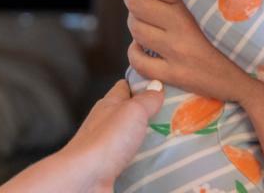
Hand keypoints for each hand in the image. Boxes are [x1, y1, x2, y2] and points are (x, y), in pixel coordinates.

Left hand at [0, 79, 163, 192]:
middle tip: (177, 117)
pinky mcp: (110, 167)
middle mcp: (107, 123)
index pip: (126, 86)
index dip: (143, 84)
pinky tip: (159, 160)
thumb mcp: (132, 111)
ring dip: (150, 139)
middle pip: (131, 113)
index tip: (165, 87)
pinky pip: (131, 159)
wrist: (85, 178)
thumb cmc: (106, 140)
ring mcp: (107, 146)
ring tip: (173, 139)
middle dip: (152, 115)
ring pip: (133, 138)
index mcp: (109, 103)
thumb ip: (146, 98)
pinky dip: (144, 159)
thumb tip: (157, 87)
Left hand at [123, 0, 254, 102]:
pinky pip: (139, 63)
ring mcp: (177, 52)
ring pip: (136, 30)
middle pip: (136, 3)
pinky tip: (141, 46)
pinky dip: (134, 52)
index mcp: (196, 0)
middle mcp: (182, 25)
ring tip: (141, 17)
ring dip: (134, 21)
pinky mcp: (177, 76)